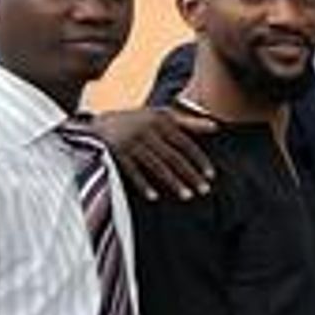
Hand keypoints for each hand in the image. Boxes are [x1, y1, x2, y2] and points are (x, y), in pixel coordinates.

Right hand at [93, 101, 216, 202]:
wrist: (98, 126)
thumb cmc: (138, 122)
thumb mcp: (161, 116)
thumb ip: (188, 122)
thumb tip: (216, 126)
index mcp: (160, 121)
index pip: (184, 143)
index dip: (199, 159)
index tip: (211, 175)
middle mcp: (145, 131)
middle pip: (172, 156)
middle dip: (189, 174)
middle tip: (204, 190)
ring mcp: (130, 143)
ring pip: (155, 166)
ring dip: (172, 182)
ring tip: (187, 196)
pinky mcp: (115, 153)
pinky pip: (131, 172)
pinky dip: (142, 184)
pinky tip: (154, 197)